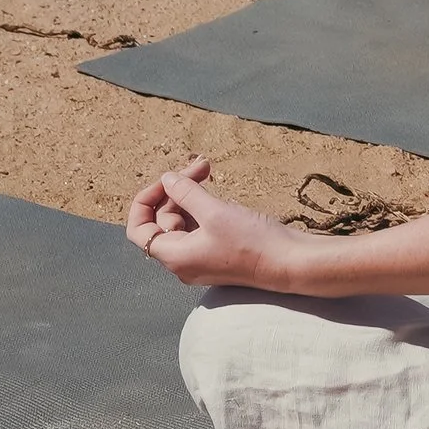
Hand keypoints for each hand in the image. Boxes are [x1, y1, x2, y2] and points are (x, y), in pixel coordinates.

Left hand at [125, 154, 313, 290]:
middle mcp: (182, 261)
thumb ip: (186, 193)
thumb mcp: (215, 212)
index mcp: (174, 256)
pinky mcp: (218, 253)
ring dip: (192, 195)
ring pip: (183, 221)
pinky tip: (218, 192)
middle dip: (178, 189)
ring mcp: (200, 258)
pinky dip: (204, 207)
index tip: (167, 180)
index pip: (139, 229)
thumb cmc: (251, 242)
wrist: (288, 263)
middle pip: (164, 220)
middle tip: (202, 165)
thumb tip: (167, 179)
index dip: (146, 201)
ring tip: (208, 170)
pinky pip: (199, 228)